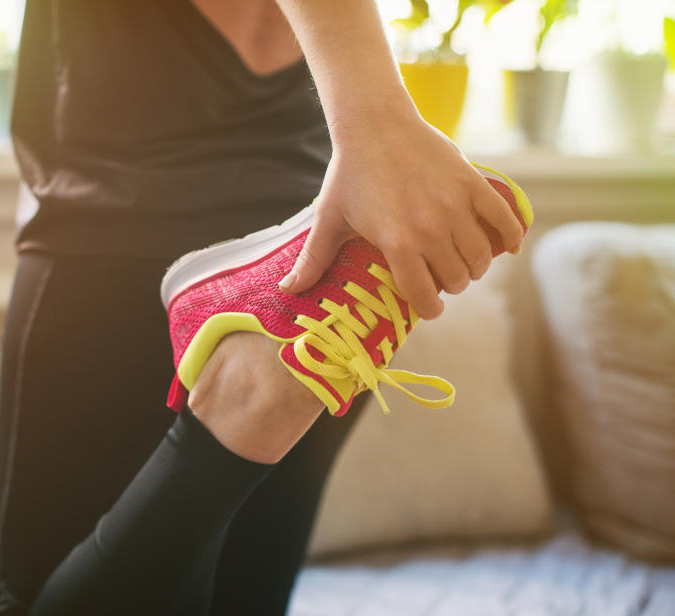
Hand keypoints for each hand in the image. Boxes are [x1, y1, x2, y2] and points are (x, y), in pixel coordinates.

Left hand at [278, 112, 524, 319]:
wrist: (375, 124)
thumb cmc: (349, 174)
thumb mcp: (328, 219)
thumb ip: (313, 260)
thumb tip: (287, 291)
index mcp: (398, 243)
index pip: (424, 296)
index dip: (428, 308)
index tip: (427, 305)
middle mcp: (431, 229)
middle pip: (457, 279)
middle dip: (450, 286)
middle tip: (441, 277)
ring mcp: (456, 205)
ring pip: (481, 257)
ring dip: (475, 266)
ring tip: (464, 262)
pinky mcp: (473, 184)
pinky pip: (505, 218)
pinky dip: (512, 236)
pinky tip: (507, 246)